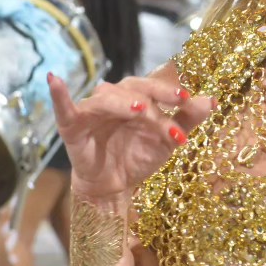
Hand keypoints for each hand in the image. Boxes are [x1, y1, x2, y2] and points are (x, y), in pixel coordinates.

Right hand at [48, 73, 214, 203]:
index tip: (189, 99)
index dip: (172, 91)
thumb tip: (212, 100)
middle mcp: (116, 97)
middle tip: (176, 102)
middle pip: (135, 89)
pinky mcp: (73, 125)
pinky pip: (64, 107)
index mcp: (138, 96)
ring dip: (125, 103)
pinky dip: (59, 94)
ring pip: (109, 97)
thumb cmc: (138, 156)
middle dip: (157, 97)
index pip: (156, 87)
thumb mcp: (168, 140)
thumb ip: (187, 119)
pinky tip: (54, 79)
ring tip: (142, 110)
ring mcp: (93, 109)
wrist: (115, 185)